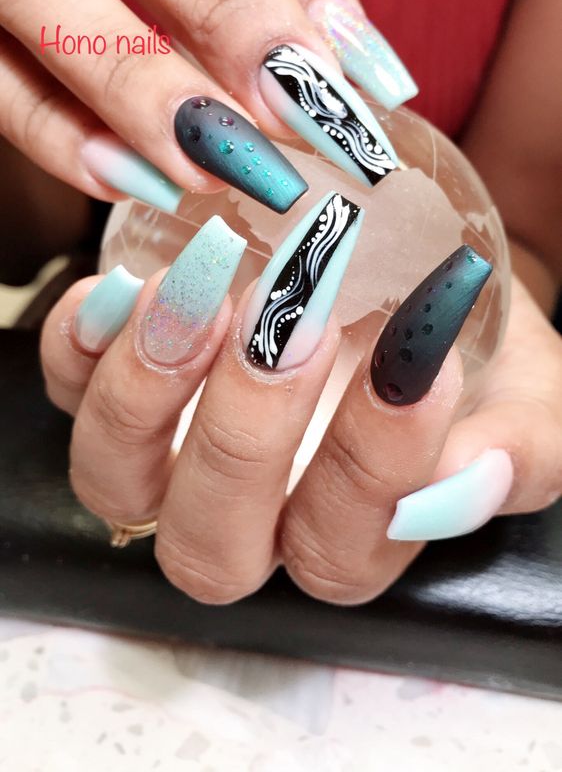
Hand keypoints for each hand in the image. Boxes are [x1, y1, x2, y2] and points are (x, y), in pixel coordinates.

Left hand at [40, 203, 560, 604]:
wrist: (411, 278)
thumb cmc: (467, 348)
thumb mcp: (526, 394)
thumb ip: (516, 448)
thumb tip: (472, 476)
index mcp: (347, 536)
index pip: (342, 549)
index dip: (372, 468)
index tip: (414, 361)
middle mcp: (247, 515)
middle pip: (212, 544)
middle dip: (247, 437)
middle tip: (293, 321)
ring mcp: (171, 454)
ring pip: (118, 480)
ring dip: (145, 394)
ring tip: (200, 291)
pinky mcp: (119, 384)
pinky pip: (65, 390)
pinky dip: (78, 346)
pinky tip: (125, 286)